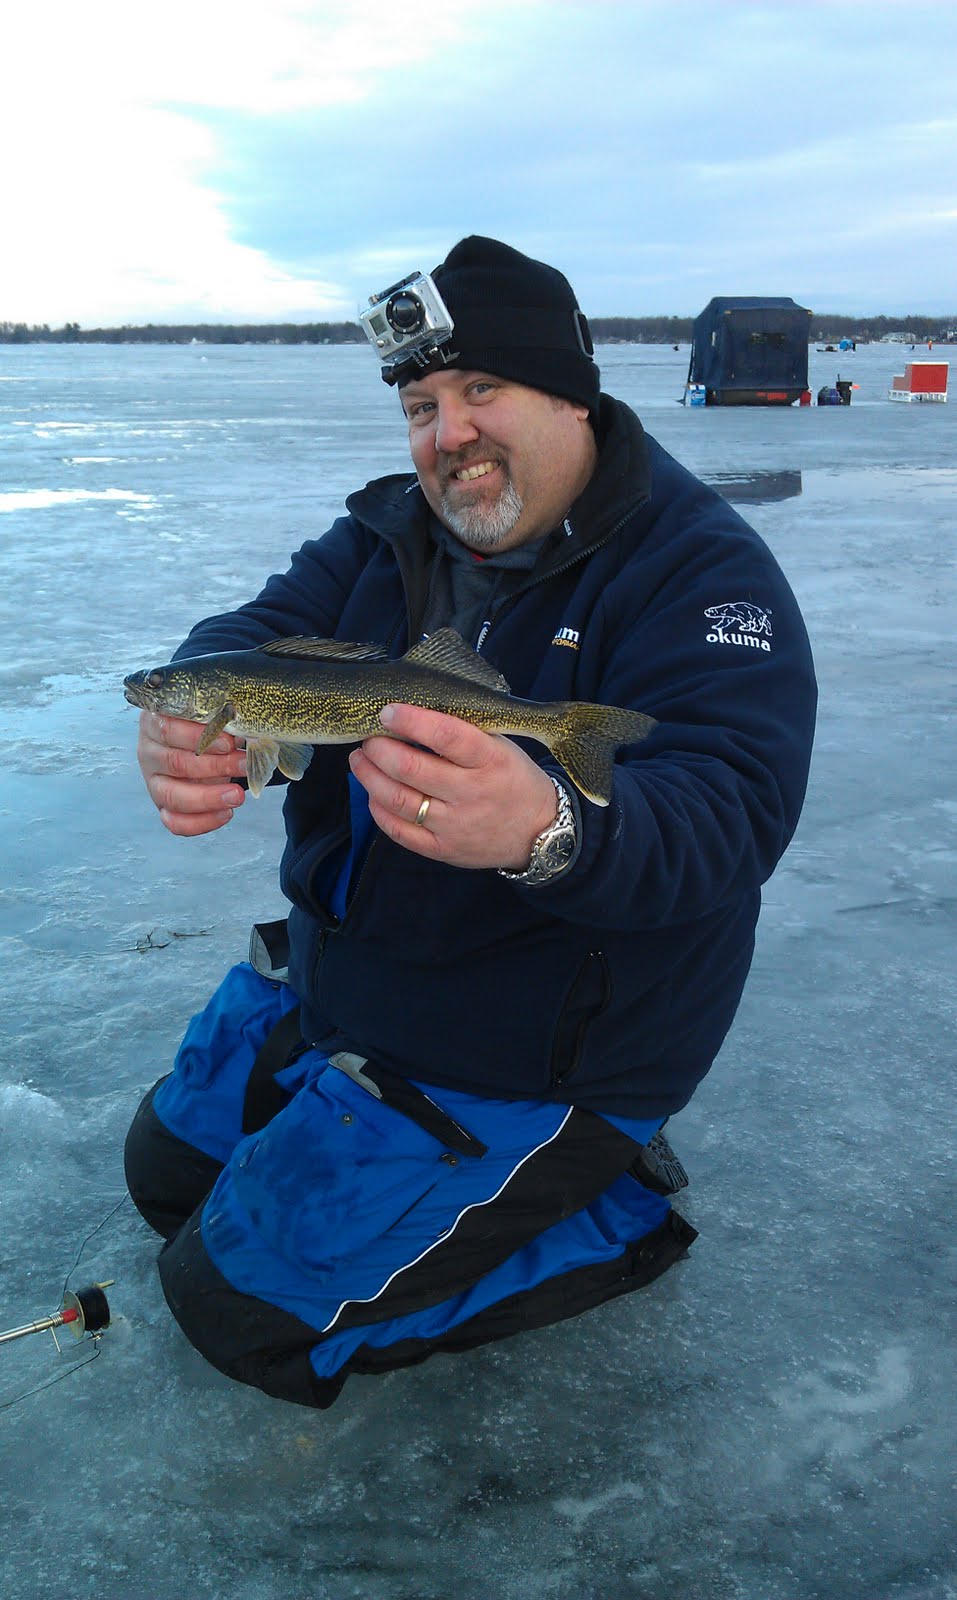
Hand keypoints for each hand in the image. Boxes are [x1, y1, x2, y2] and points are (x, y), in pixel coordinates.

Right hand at [137, 711, 246, 836]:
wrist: (202, 747)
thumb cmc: (207, 726)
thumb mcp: (212, 714)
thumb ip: (221, 717)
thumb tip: (242, 728)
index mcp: (155, 724)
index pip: (168, 729)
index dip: (198, 737)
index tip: (228, 742)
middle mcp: (149, 753)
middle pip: (174, 763)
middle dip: (214, 766)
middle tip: (243, 765)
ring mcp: (153, 782)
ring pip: (172, 796)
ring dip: (209, 798)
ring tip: (237, 795)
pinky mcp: (163, 806)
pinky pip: (175, 822)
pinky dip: (201, 822)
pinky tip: (226, 813)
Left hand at [348, 703, 557, 870]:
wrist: (538, 831)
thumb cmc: (513, 778)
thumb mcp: (501, 747)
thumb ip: (463, 732)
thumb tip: (411, 712)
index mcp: (491, 760)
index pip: (446, 736)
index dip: (411, 721)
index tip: (387, 711)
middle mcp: (472, 794)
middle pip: (411, 769)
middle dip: (379, 749)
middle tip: (368, 738)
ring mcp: (456, 826)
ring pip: (398, 800)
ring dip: (369, 776)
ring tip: (360, 760)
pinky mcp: (444, 850)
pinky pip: (400, 832)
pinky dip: (379, 810)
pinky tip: (373, 794)